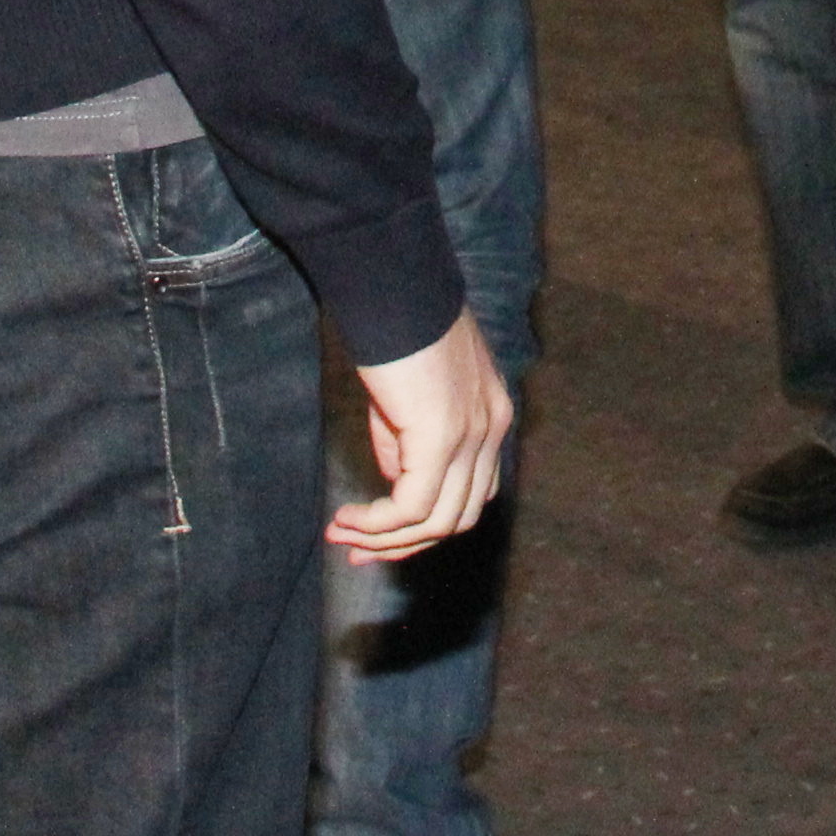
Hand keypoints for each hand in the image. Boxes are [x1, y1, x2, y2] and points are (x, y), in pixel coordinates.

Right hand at [329, 310, 512, 562]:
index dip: (427, 525)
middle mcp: (493, 429)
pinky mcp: (443, 437)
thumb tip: (394, 484)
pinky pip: (412, 507)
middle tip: (355, 551)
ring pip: (437, 521)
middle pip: (458, 518)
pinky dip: (377, 523)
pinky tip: (347, 518)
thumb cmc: (396, 327)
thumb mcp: (408, 395)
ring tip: (341, 534)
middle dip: (404, 544)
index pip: (473, 493)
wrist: (394, 284)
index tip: (379, 537)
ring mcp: (474, 435)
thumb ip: (407, 442)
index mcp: (493, 414)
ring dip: (385, 539)